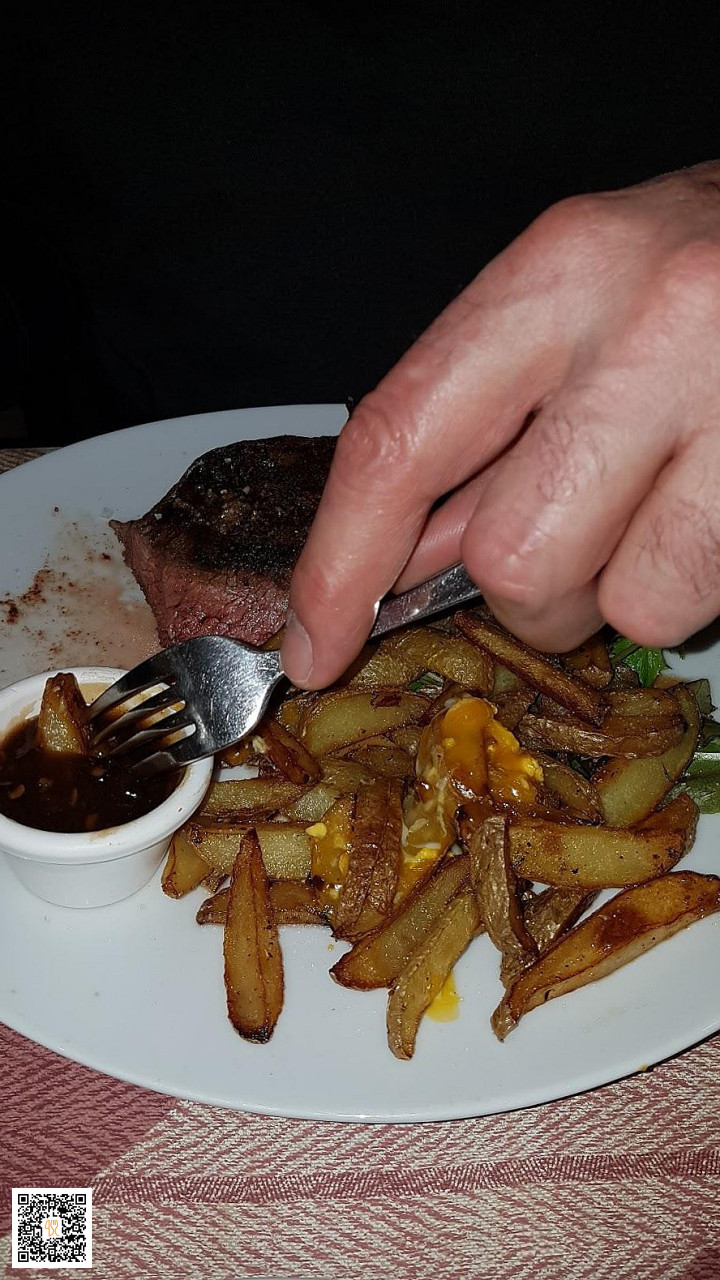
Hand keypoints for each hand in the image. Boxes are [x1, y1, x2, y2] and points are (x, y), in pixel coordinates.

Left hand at [282, 162, 719, 687]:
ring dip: (612, 594)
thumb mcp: (587, 302)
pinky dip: (682, 589)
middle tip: (569, 543)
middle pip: (508, 554)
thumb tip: (407, 558)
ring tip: (658, 510)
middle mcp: (650, 325)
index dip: (340, 561)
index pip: (400, 436)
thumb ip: (491, 421)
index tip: (312, 641)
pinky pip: (688, 605)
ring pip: (611, 603)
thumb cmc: (717, 269)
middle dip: (520, 591)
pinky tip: (706, 513)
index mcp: (562, 269)